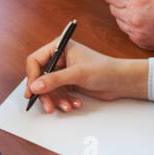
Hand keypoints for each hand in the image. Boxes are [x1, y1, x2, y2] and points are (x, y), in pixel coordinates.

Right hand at [23, 39, 148, 113]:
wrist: (121, 81)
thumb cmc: (103, 69)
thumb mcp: (77, 74)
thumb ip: (54, 80)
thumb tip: (34, 86)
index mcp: (58, 47)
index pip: (35, 60)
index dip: (32, 76)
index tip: (33, 91)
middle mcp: (59, 59)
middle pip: (40, 77)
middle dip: (45, 93)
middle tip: (48, 106)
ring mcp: (63, 72)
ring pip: (49, 89)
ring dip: (57, 100)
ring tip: (68, 107)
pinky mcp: (69, 83)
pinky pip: (59, 94)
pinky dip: (65, 101)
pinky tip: (75, 104)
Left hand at [101, 0, 153, 51]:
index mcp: (136, 1)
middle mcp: (133, 18)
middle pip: (112, 7)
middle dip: (117, 0)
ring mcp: (136, 32)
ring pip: (119, 20)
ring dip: (123, 13)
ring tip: (141, 8)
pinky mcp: (141, 42)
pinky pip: (128, 31)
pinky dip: (131, 25)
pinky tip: (145, 19)